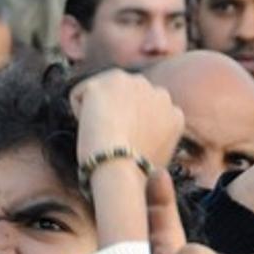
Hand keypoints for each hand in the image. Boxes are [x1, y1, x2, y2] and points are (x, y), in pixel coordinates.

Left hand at [70, 69, 184, 171]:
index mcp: (174, 113)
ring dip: (98, 110)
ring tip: (100, 133)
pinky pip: (82, 93)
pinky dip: (79, 110)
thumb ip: (152, 142)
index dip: (129, 126)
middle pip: (127, 96)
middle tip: (108, 138)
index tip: (122, 143)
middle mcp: (159, 93)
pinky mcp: (109, 79)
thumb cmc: (133, 174)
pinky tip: (89, 127)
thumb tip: (140, 146)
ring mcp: (135, 83)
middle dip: (116, 112)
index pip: (146, 110)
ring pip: (105, 92)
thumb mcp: (156, 161)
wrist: (120, 166)